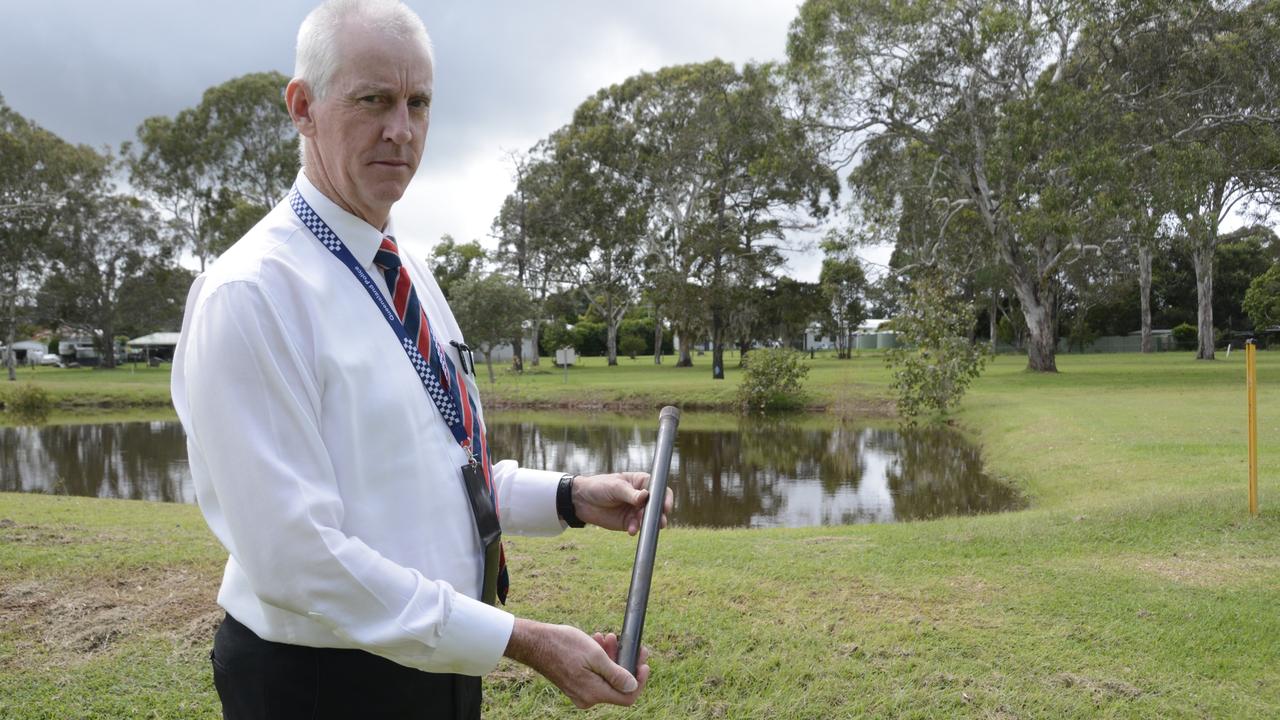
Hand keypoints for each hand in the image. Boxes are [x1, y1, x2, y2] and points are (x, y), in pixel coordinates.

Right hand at [504, 619, 649, 708]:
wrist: (535, 643)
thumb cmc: (564, 645)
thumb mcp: (595, 656)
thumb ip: (616, 674)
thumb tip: (632, 686)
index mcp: (594, 693)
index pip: (627, 696)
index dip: (640, 681)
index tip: (643, 663)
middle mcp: (587, 698)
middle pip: (617, 685)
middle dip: (625, 661)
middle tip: (629, 643)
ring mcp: (579, 692)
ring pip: (605, 676)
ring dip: (611, 656)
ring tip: (608, 636)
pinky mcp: (574, 684)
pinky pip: (594, 675)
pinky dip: (599, 659)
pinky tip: (597, 641)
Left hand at [572, 472, 672, 534]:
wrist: (581, 500)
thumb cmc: (599, 486)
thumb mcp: (615, 487)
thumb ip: (631, 494)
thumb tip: (646, 497)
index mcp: (641, 483)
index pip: (659, 489)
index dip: (665, 498)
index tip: (666, 507)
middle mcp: (642, 497)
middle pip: (657, 506)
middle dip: (659, 514)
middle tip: (660, 521)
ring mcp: (636, 511)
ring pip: (649, 519)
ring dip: (648, 523)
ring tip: (641, 525)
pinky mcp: (629, 523)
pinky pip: (637, 527)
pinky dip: (635, 529)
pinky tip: (631, 530)